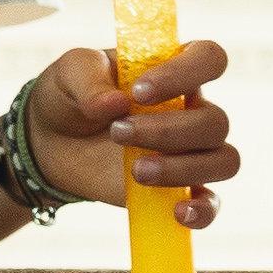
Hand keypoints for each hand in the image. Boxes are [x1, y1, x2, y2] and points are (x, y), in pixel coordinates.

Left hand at [29, 39, 234, 229]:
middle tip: (117, 133)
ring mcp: (188, 152)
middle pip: (214, 120)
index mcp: (173, 71)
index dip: (184, 74)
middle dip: (166, 131)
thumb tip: (116, 103)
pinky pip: (210, 203)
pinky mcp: (176, 189)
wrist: (50, 141)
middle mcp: (190, 109)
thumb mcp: (69, 73)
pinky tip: (177, 213)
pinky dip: (203, 210)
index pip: (209, 59)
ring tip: (136, 171)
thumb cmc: (70, 95)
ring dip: (182, 168)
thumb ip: (89, 80)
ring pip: (222, 160)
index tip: (140, 91)